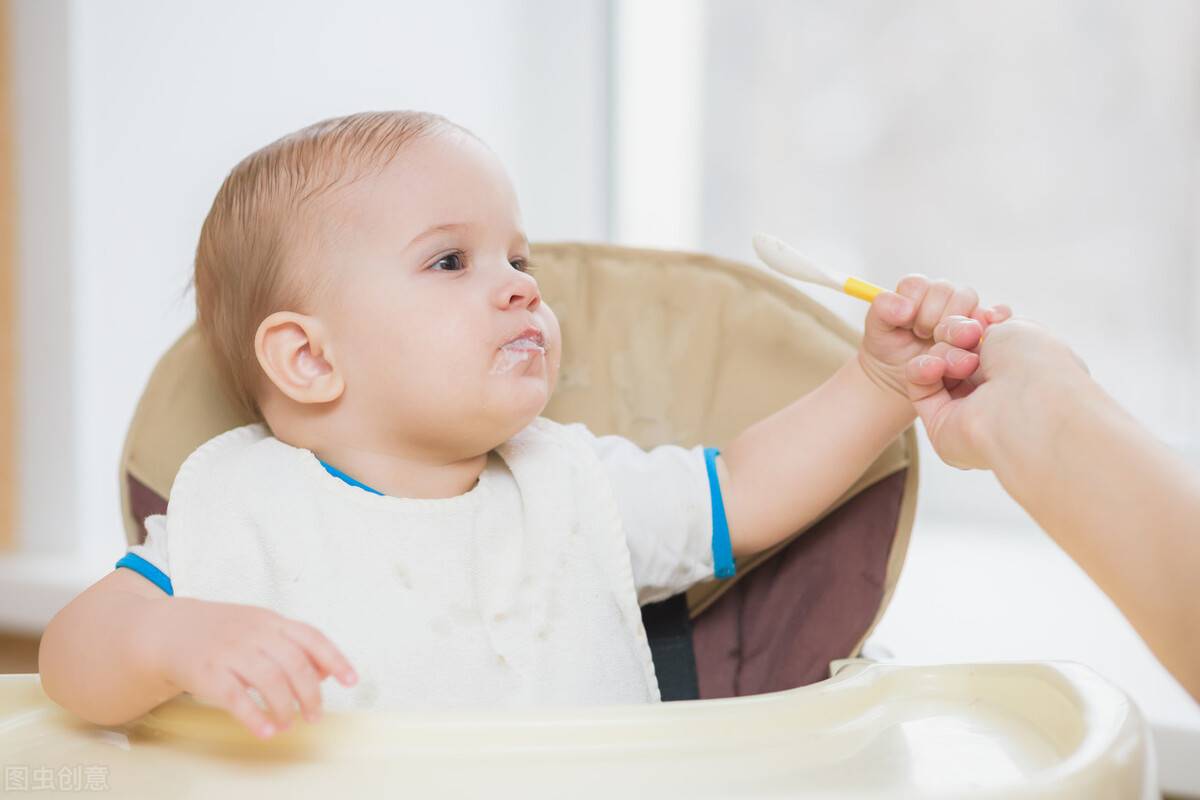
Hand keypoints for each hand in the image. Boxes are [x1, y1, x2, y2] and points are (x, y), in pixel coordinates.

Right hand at [149, 597, 357, 738]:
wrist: (169, 630)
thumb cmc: (223, 633)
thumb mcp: (261, 628)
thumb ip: (294, 645)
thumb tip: (329, 670)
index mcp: (271, 621)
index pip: (312, 637)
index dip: (335, 659)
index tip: (351, 680)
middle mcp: (254, 634)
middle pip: (294, 663)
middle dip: (311, 694)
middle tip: (315, 715)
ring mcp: (230, 652)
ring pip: (270, 681)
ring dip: (286, 707)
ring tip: (290, 723)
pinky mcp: (207, 674)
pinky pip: (236, 698)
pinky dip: (255, 717)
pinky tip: (267, 730)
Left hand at [858, 275, 1008, 397]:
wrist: (907, 380)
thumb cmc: (891, 351)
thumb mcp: (879, 331)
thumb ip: (883, 310)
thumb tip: (904, 307)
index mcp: (916, 292)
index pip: (918, 285)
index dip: (912, 304)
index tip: (907, 324)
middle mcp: (943, 297)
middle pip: (947, 291)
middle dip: (933, 318)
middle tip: (925, 338)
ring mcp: (964, 312)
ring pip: (970, 303)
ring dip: (956, 325)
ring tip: (942, 346)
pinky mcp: (983, 328)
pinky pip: (998, 314)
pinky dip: (995, 317)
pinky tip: (982, 331)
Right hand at [903, 318, 1089, 469]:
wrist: (1028, 405)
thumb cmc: (1035, 365)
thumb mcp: (1016, 328)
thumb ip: (987, 327)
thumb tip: (971, 330)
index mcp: (1019, 370)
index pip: (983, 341)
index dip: (975, 324)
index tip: (984, 319)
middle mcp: (994, 392)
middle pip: (956, 350)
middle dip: (957, 336)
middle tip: (970, 336)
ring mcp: (968, 410)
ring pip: (937, 366)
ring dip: (945, 353)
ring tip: (965, 363)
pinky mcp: (941, 425)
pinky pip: (919, 389)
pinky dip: (922, 370)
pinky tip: (936, 368)